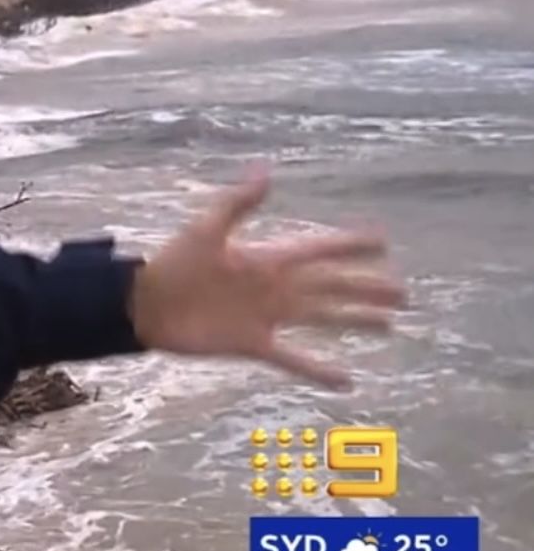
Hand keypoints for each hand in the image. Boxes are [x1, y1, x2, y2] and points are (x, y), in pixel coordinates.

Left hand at [127, 169, 408, 389]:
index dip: (348, 245)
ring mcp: (267, 317)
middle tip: (403, 293)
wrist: (145, 305)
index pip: (318, 250)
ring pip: (321, 318)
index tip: (382, 240)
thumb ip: (239, 203)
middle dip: (366, 288)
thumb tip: (267, 171)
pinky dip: (319, 370)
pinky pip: (293, 360)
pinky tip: (348, 380)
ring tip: (389, 324)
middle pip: (330, 287)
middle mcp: (274, 288)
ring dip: (354, 321)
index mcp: (266, 259)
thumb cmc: (174, 264)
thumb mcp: (206, 229)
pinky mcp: (253, 344)